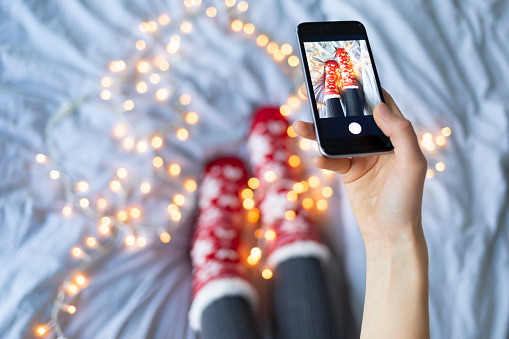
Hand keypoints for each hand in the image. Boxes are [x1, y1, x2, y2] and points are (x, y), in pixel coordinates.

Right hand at [293, 90, 426, 247]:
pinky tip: (318, 160)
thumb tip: (379, 107)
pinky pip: (332, 159)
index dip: (367, 89)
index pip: (382, 105)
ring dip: (319, 132)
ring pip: (337, 137)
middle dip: (335, 106)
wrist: (389, 234)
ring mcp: (362, 157)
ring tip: (300, 127)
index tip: (349, 73)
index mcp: (398, 137)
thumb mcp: (412, 165)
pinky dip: (323, 159)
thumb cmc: (407, 201)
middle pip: (353, 118)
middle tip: (317, 92)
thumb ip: (401, 133)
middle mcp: (379, 143)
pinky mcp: (348, 172)